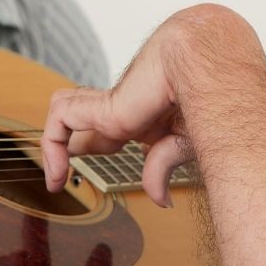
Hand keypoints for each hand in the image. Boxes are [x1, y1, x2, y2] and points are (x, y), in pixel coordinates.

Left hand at [39, 3, 260, 205]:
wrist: (209, 65)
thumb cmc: (212, 96)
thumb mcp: (184, 142)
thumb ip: (162, 166)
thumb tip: (160, 200)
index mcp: (149, 115)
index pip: (112, 128)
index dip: (97, 146)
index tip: (90, 172)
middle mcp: (129, 106)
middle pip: (86, 120)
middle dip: (71, 144)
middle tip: (58, 175)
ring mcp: (115, 104)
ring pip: (68, 110)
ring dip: (56, 142)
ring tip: (56, 177)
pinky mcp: (104, 107)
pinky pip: (61, 120)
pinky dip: (54, 146)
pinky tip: (61, 175)